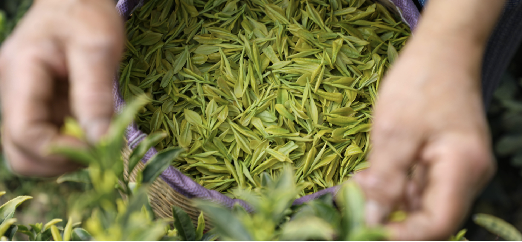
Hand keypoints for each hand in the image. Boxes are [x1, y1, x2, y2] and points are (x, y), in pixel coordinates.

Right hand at [0, 0, 123, 176]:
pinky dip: (70, 145)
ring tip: (97, 140)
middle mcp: (12, 93)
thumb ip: (95, 94)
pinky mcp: (37, 107)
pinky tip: (91, 131)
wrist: (76, 2)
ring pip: (32, 152)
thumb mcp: (97, 49)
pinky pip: (47, 139)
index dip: (60, 151)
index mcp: (20, 74)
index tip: (97, 146)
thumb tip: (101, 141)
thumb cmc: (86, 16)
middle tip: (98, 150)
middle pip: (20, 153)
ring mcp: (22, 103)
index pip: (24, 133)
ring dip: (66, 157)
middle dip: (60, 162)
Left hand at [355, 25, 495, 239]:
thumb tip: (372, 221)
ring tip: (357, 184)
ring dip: (388, 200)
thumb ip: (385, 181)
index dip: (402, 235)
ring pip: (421, 202)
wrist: (442, 50)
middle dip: (390, 216)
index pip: (438, 224)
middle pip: (430, 216)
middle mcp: (467, 175)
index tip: (365, 231)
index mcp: (463, 169)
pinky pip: (420, 184)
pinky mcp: (445, 161)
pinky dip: (394, 184)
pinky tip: (371, 174)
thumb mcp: (393, 133)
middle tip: (354, 203)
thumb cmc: (419, 83)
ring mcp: (458, 168)